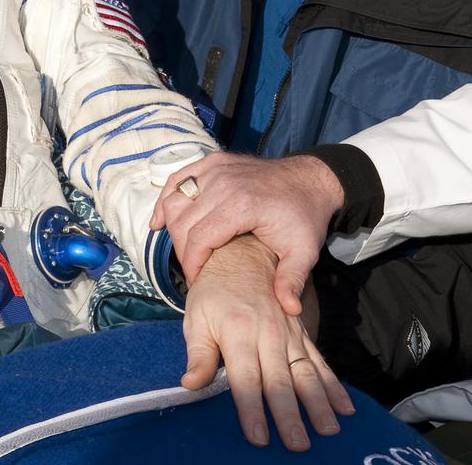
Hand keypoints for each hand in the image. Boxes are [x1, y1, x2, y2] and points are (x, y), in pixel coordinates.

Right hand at [150, 151, 343, 315]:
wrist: (311, 180)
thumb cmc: (305, 217)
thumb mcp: (304, 251)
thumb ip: (292, 280)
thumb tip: (289, 309)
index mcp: (241, 204)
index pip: (199, 238)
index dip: (192, 264)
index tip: (196, 282)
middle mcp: (223, 182)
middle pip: (183, 221)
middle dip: (182, 251)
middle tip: (193, 270)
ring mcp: (217, 168)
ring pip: (176, 200)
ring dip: (172, 226)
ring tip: (181, 249)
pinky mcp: (214, 161)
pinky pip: (179, 179)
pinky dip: (166, 198)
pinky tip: (160, 218)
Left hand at [182, 235, 354, 449]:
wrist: (243, 255)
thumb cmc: (213, 292)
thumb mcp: (196, 317)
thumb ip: (199, 354)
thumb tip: (191, 385)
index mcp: (238, 333)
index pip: (245, 380)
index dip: (251, 410)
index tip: (258, 438)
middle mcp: (268, 335)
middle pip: (280, 382)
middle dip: (289, 415)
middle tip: (297, 445)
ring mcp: (289, 334)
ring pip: (306, 373)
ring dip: (318, 404)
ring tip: (328, 431)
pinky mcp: (303, 333)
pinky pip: (321, 361)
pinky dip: (333, 385)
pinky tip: (345, 408)